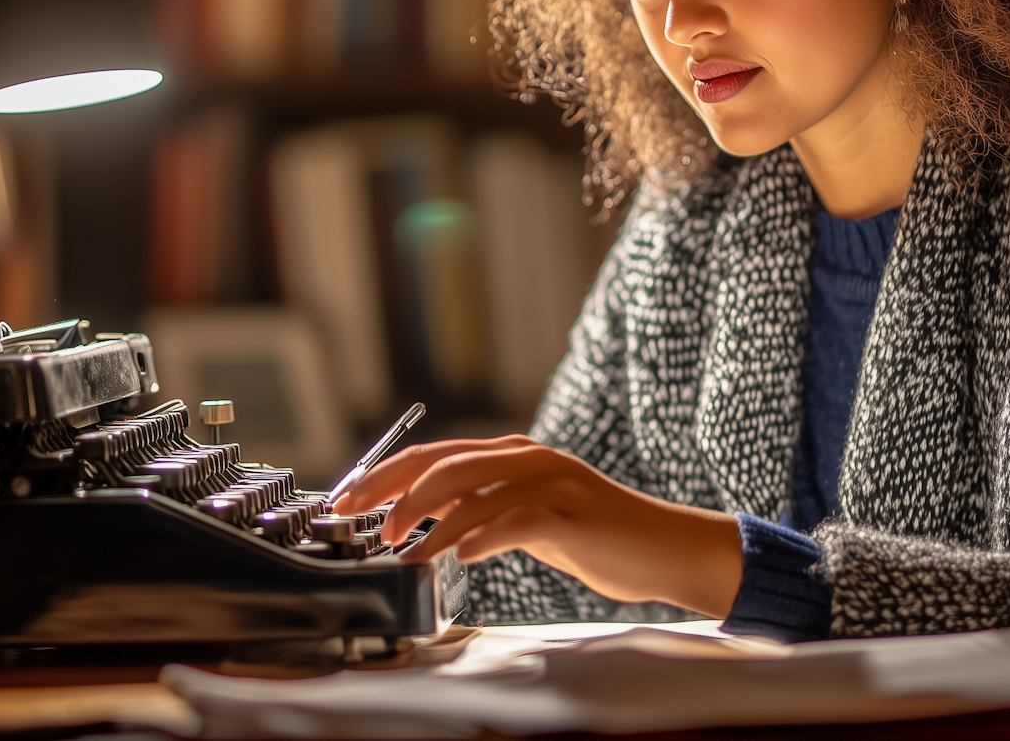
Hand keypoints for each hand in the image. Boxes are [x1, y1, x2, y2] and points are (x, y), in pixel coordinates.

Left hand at [335, 435, 742, 617]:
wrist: (662, 548)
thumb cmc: (592, 535)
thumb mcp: (527, 517)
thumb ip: (482, 509)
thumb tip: (425, 522)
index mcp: (512, 456)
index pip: (433, 455)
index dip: (384, 475)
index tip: (347, 500)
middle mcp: (528, 458)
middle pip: (445, 463)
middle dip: (394, 491)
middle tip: (363, 521)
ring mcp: (552, 482)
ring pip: (476, 486)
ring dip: (431, 519)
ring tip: (404, 548)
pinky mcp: (573, 513)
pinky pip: (519, 518)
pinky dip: (485, 534)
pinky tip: (461, 553)